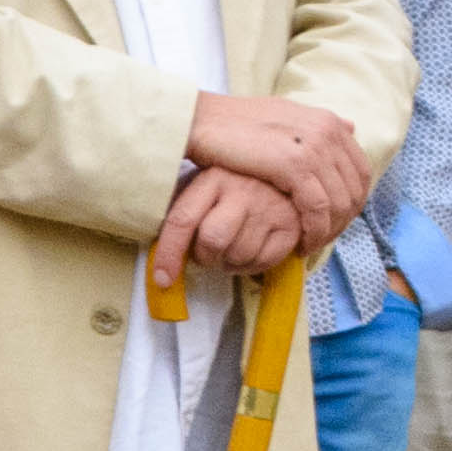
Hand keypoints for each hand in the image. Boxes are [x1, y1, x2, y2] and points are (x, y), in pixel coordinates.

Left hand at [148, 163, 315, 284]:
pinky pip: (263, 262)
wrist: (287, 173)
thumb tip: (161, 252)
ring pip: (238, 256)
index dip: (169, 253)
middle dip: (204, 257)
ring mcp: (269, 207)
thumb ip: (185, 210)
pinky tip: (249, 253)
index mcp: (211, 178)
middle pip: (213, 241)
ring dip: (228, 263)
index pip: (183, 219)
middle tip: (206, 253)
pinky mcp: (290, 225)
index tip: (163, 278)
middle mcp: (241, 190)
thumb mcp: (205, 184)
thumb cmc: (234, 186)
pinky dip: (250, 267)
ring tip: (230, 249)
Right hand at [180, 87, 371, 236]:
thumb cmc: (234, 124)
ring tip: (310, 244)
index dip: (352, 203)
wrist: (200, 120)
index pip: (360, 171)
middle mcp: (327, 131)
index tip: (334, 223)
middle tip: (322, 239)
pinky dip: (314, 231)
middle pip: (354, 190)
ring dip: (328, 232)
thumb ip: (316, 126)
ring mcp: (313, 147)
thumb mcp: (284, 115)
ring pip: (339, 204)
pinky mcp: (294, 165)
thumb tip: (351, 127)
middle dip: (343, 222)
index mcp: (327, 121)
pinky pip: (317, 209)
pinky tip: (300, 242)